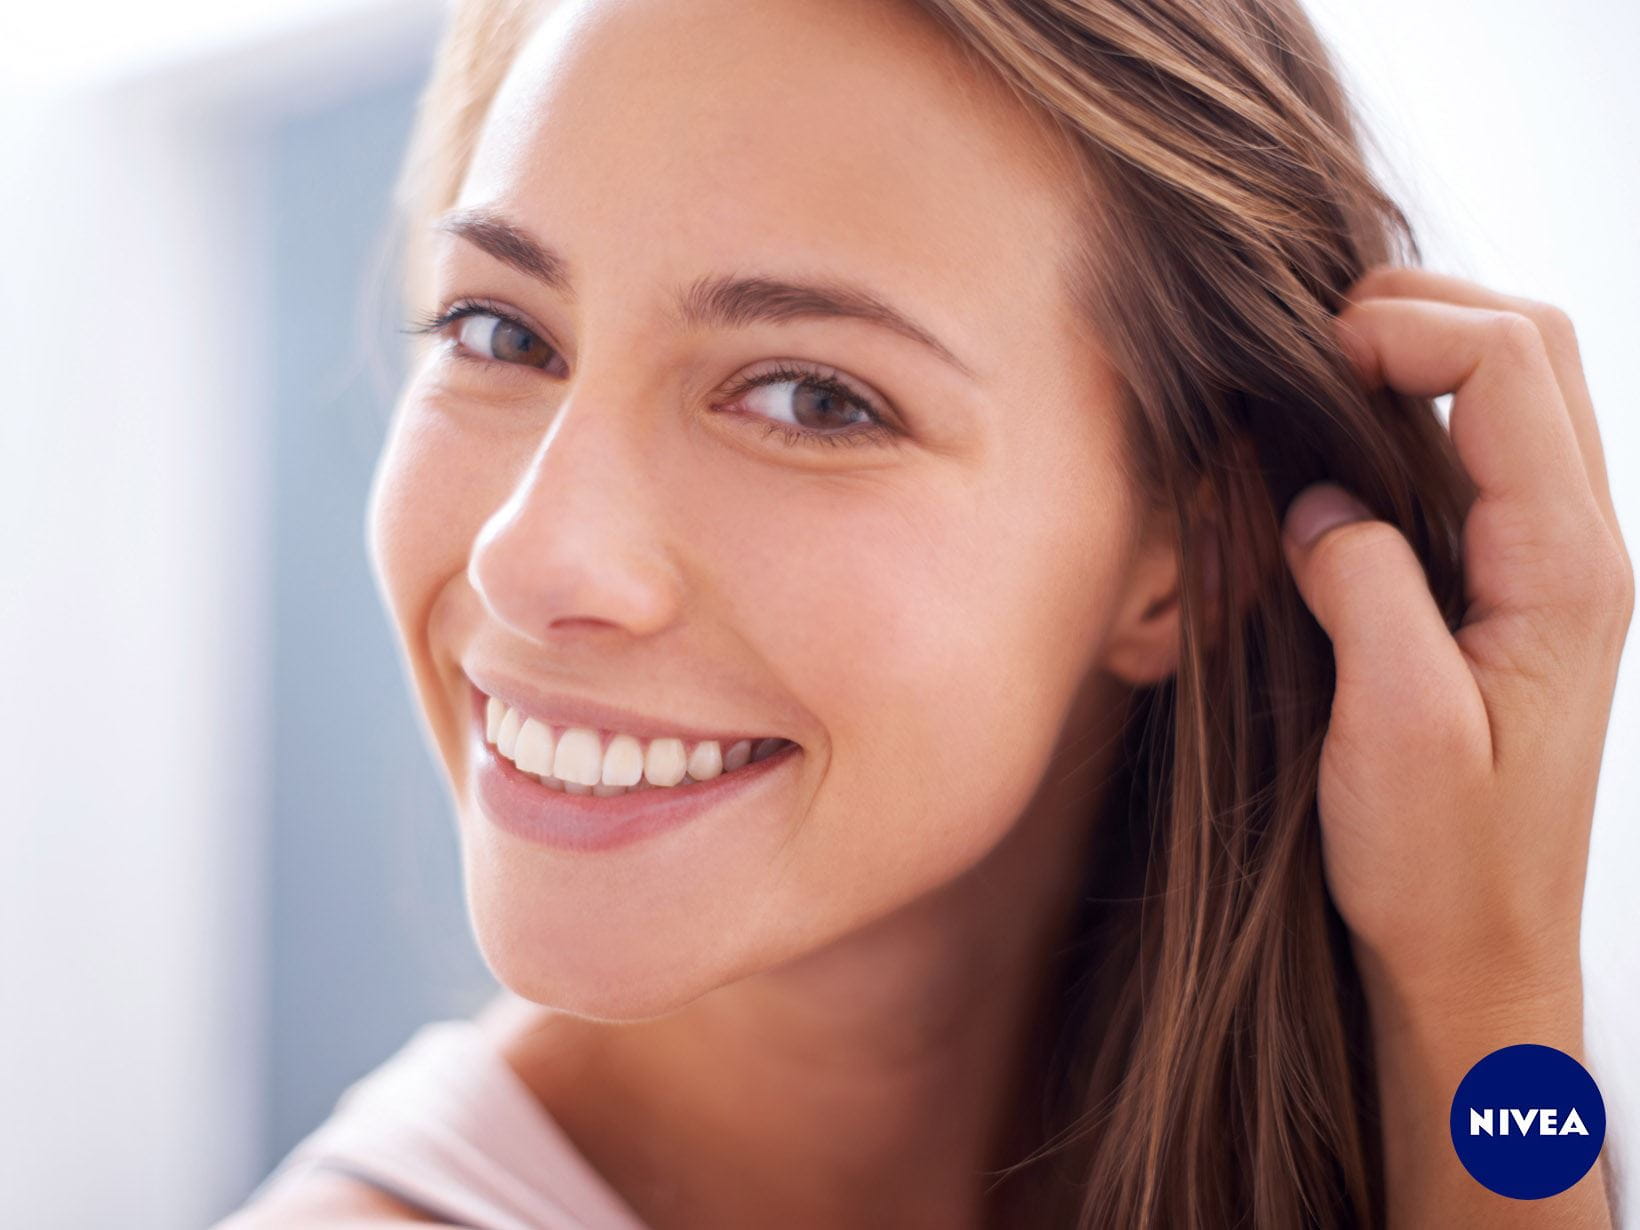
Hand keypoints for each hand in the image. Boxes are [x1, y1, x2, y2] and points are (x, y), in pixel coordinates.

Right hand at [1279, 267, 1633, 1004]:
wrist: (1480, 953)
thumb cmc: (1443, 866)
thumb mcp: (1395, 732)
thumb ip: (1364, 590)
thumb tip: (1317, 500)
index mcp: (1566, 568)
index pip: (1510, 367)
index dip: (1404, 327)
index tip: (1302, 361)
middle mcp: (1580, 548)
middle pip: (1535, 347)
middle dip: (1421, 309)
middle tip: (1308, 344)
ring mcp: (1553, 565)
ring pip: (1516, 388)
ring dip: (1421, 352)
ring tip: (1317, 374)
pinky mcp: (1511, 588)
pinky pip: (1481, 452)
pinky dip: (1415, 412)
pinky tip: (1341, 444)